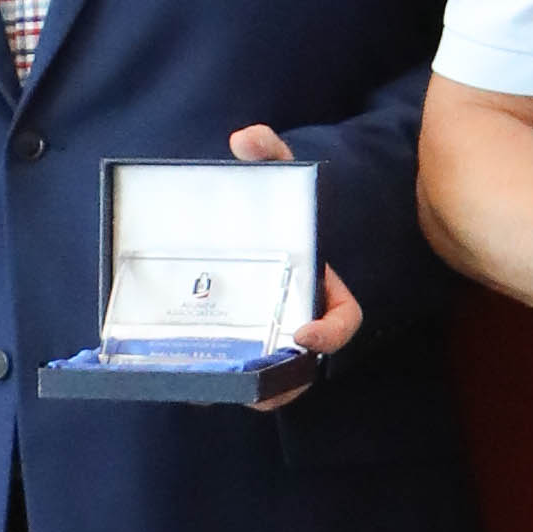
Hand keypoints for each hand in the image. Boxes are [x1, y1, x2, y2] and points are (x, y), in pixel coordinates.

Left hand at [225, 125, 362, 408]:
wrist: (257, 230)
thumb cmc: (274, 209)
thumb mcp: (278, 179)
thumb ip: (270, 156)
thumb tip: (245, 139)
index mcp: (325, 291)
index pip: (343, 323)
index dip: (329, 335)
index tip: (303, 334)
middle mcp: (304, 322)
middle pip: (302, 367)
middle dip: (282, 383)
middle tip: (255, 388)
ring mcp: (276, 340)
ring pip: (272, 381)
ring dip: (250, 393)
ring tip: (216, 392)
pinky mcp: (249, 348)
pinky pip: (243, 377)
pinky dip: (223, 384)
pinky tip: (189, 383)